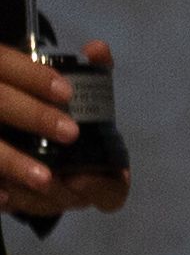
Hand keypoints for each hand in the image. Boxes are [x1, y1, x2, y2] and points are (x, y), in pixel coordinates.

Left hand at [0, 41, 129, 215]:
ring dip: (26, 193)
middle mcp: (78, 191)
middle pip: (69, 202)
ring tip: (11, 175)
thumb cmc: (71, 113)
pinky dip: (6, 196)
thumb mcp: (89, 90)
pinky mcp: (23, 199)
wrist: (54, 132)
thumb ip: (96, 72)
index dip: (101, 188)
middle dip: (56, 191)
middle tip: (45, 176)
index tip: (81, 175)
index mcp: (105, 170)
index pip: (114, 192)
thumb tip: (95, 48)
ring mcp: (50, 199)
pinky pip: (14, 203)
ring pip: (37, 205)